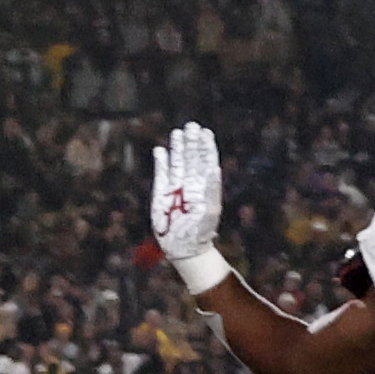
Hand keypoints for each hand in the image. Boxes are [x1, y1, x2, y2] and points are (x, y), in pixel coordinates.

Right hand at [142, 123, 226, 286]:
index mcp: (205, 185)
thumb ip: (210, 189)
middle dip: (191, 142)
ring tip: (177, 132)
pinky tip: (160, 150)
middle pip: (191, 157)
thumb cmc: (200, 230)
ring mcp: (175, 187)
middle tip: (191, 126)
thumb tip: (214, 168)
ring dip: (177, 147)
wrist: (183, 247)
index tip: (205, 132)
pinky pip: (161, 173)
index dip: (205, 146)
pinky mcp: (160, 193)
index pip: (206, 160)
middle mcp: (190, 183)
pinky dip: (160, 161)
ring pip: (176, 162)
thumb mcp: (209, 209)